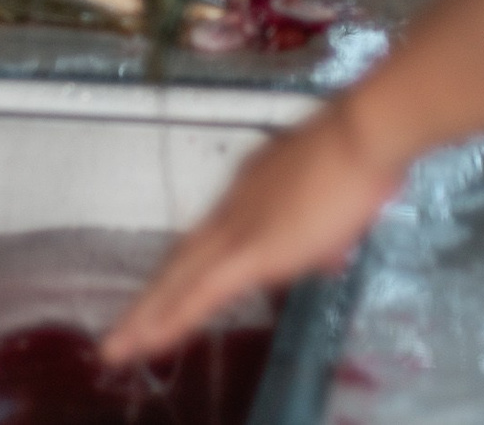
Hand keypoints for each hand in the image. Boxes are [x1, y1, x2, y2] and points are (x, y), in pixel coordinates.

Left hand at [101, 98, 405, 363]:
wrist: (363, 136)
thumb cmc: (362, 155)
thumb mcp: (338, 197)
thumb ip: (325, 229)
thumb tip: (326, 253)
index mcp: (252, 191)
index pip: (209, 237)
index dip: (185, 266)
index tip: (165, 288)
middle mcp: (235, 207)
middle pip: (182, 259)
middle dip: (152, 298)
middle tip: (121, 333)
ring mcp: (240, 228)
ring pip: (181, 278)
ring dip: (149, 315)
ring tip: (119, 348)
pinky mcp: (252, 250)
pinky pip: (202, 291)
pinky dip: (174, 317)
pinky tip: (149, 341)